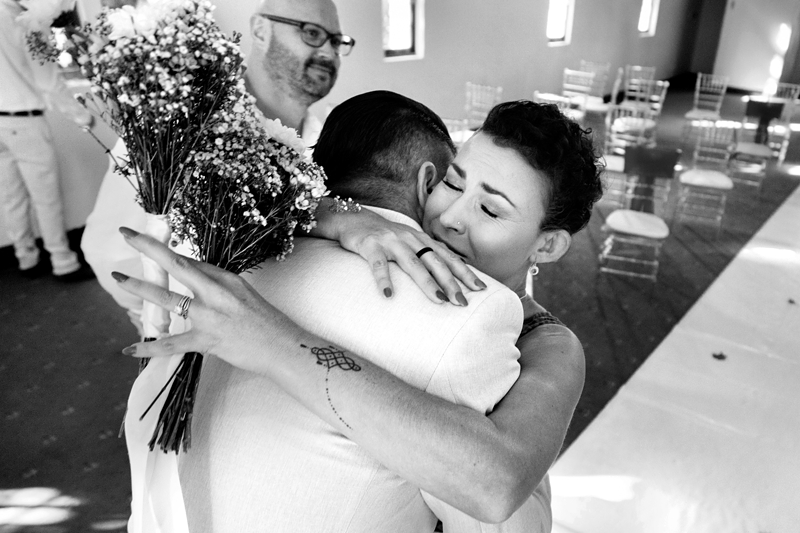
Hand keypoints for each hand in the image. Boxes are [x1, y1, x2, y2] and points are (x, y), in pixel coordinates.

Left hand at [112, 226, 286, 372]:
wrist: (283, 347)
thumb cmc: (266, 323)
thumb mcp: (243, 295)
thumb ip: (218, 287)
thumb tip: (195, 282)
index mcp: (226, 279)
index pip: (191, 261)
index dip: (167, 249)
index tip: (147, 238)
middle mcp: (217, 292)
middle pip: (177, 265)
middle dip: (149, 248)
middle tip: (126, 234)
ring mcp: (210, 316)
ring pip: (167, 299)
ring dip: (140, 288)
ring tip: (119, 281)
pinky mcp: (207, 340)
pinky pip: (171, 344)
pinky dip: (149, 347)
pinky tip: (130, 348)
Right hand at [321, 204, 486, 304]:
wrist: (352, 218)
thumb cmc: (384, 237)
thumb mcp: (408, 243)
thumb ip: (425, 256)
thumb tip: (448, 278)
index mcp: (421, 239)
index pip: (448, 257)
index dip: (465, 272)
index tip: (480, 288)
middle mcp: (410, 238)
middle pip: (435, 261)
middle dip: (451, 282)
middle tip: (463, 302)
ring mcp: (390, 241)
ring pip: (412, 263)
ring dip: (426, 282)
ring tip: (439, 300)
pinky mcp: (370, 245)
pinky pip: (378, 264)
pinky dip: (383, 279)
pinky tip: (388, 295)